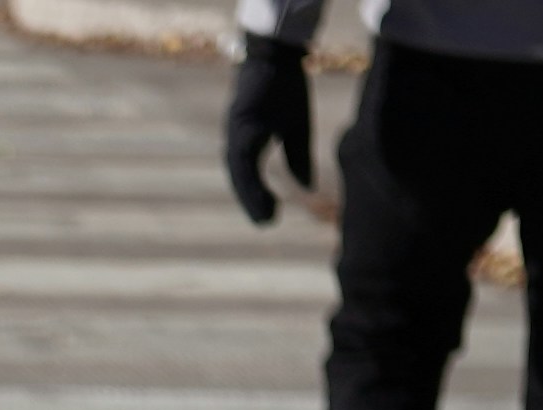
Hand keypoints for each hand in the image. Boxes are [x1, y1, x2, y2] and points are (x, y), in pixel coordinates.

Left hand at [221, 40, 316, 223]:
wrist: (277, 53)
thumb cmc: (285, 87)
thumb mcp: (297, 128)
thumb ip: (298, 158)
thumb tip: (306, 188)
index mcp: (247, 140)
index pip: (248, 175)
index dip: (256, 197)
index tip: (267, 219)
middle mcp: (236, 137)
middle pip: (239, 176)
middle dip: (251, 200)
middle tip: (264, 223)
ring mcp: (235, 128)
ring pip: (237, 168)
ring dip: (248, 192)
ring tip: (263, 213)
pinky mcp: (239, 119)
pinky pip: (241, 152)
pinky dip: (248, 172)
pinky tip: (257, 187)